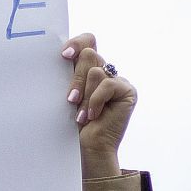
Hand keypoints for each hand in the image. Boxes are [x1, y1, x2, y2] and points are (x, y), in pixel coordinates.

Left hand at [62, 32, 134, 179]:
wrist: (88, 149)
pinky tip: (93, 116)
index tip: (64, 56)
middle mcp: (105, 71)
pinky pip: (107, 83)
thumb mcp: (68, 94)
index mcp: (89, 69)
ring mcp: (117, 81)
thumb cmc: (74, 126)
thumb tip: (63, 54)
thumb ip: (69, 74)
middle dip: (76, 79)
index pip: (88, 41)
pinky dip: (96, 100)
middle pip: (89, 55)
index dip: (77, 43)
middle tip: (71, 99)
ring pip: (95, 71)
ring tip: (82, 114)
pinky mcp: (127, 91)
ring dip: (85, 95)